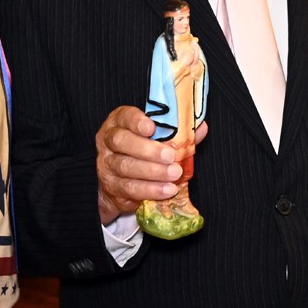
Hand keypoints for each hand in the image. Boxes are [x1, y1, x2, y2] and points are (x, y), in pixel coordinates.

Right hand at [95, 105, 187, 224]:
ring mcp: (106, 164)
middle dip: (147, 149)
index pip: (124, 117)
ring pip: (125, 166)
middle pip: (121, 142)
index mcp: (119, 122)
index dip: (137, 121)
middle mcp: (108, 141)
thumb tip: (201, 128)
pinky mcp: (111, 187)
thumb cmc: (141, 151)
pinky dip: (150, 190)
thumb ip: (177, 132)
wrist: (119, 180)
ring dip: (152, 172)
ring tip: (174, 174)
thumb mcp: (157, 137)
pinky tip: (167, 190)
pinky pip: (129, 189)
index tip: (152, 127)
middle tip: (170, 156)